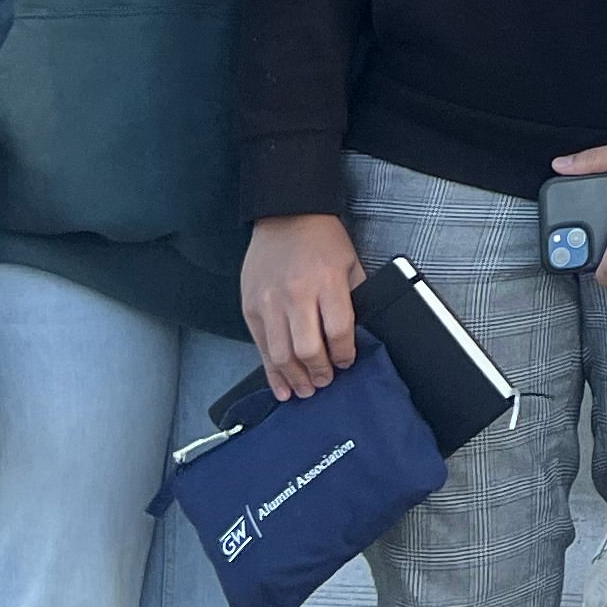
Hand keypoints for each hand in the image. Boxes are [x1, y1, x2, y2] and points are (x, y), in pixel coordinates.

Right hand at [242, 214, 364, 398]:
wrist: (286, 216)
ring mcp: (269, 302)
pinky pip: (261, 347)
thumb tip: (355, 335)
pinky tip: (281, 386)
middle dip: (320, 372)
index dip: (345, 354)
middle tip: (326, 381)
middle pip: (308, 348)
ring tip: (307, 390)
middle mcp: (296, 293)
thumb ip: (353, 298)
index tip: (347, 362)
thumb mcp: (351, 263)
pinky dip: (271, 372)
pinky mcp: (251, 307)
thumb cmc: (323, 240)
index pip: (338, 330)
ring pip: (281, 354)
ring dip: (295, 378)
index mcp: (327, 281)